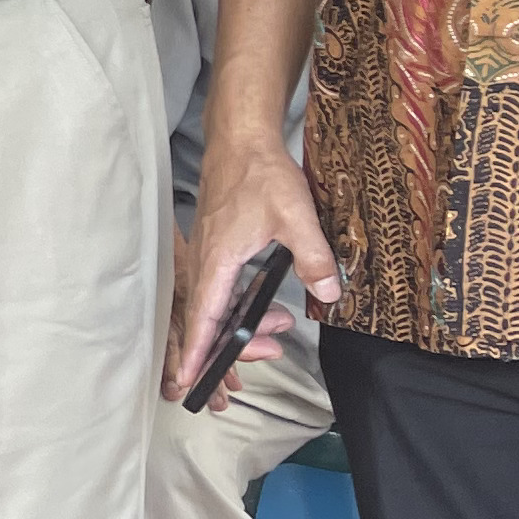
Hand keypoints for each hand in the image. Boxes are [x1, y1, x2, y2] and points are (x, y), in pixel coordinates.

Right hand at [166, 133, 341, 403]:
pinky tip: (259, 305)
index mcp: (218, 260)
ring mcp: (208, 253)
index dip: (197, 350)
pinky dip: (234, 307)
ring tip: (277, 330)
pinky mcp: (216, 245)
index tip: (187, 379)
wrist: (242, 139)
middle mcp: (206, 261)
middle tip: (263, 358)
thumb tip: (330, 293)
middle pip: (205, 317)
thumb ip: (313, 257)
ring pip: (213, 304)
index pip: (204, 316)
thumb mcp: (296, 216)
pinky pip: (218, 288)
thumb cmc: (262, 175)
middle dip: (225, 348)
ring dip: (236, 325)